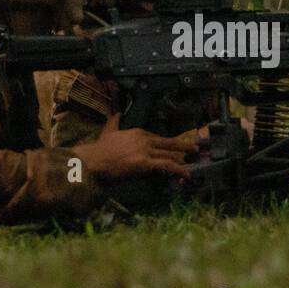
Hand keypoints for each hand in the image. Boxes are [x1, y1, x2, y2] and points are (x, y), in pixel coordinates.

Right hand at [72, 114, 197, 180]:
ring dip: (182, 160)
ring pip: (169, 154)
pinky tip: (185, 174)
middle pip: (168, 143)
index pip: (157, 137)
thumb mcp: (109, 131)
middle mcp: (144, 139)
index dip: (167, 143)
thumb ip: (115, 121)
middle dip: (182, 146)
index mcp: (138, 132)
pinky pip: (166, 165)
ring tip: (191, 164)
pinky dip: (178, 169)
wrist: (94, 159)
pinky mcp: (145, 163)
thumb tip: (117, 113)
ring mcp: (146, 150)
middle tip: (194, 148)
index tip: (174, 146)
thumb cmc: (100, 148)